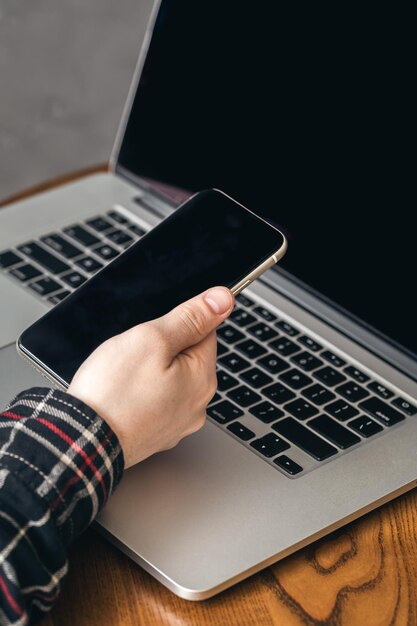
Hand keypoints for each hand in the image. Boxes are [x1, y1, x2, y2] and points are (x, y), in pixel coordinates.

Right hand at [67, 287, 233, 467]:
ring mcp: (179, 422)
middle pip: (188, 356)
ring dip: (151, 372)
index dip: (176, 324)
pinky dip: (142, 395)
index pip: (206, 331)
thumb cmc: (113, 393)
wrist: (83, 441)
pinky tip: (124, 397)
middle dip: (162, 349)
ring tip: (126, 378)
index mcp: (203, 376)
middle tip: (134, 357)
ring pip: (170, 379)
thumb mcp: (152, 339)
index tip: (154, 332)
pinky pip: (156, 401)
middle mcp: (198, 403)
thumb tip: (223, 299)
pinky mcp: (158, 434)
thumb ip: (190, 318)